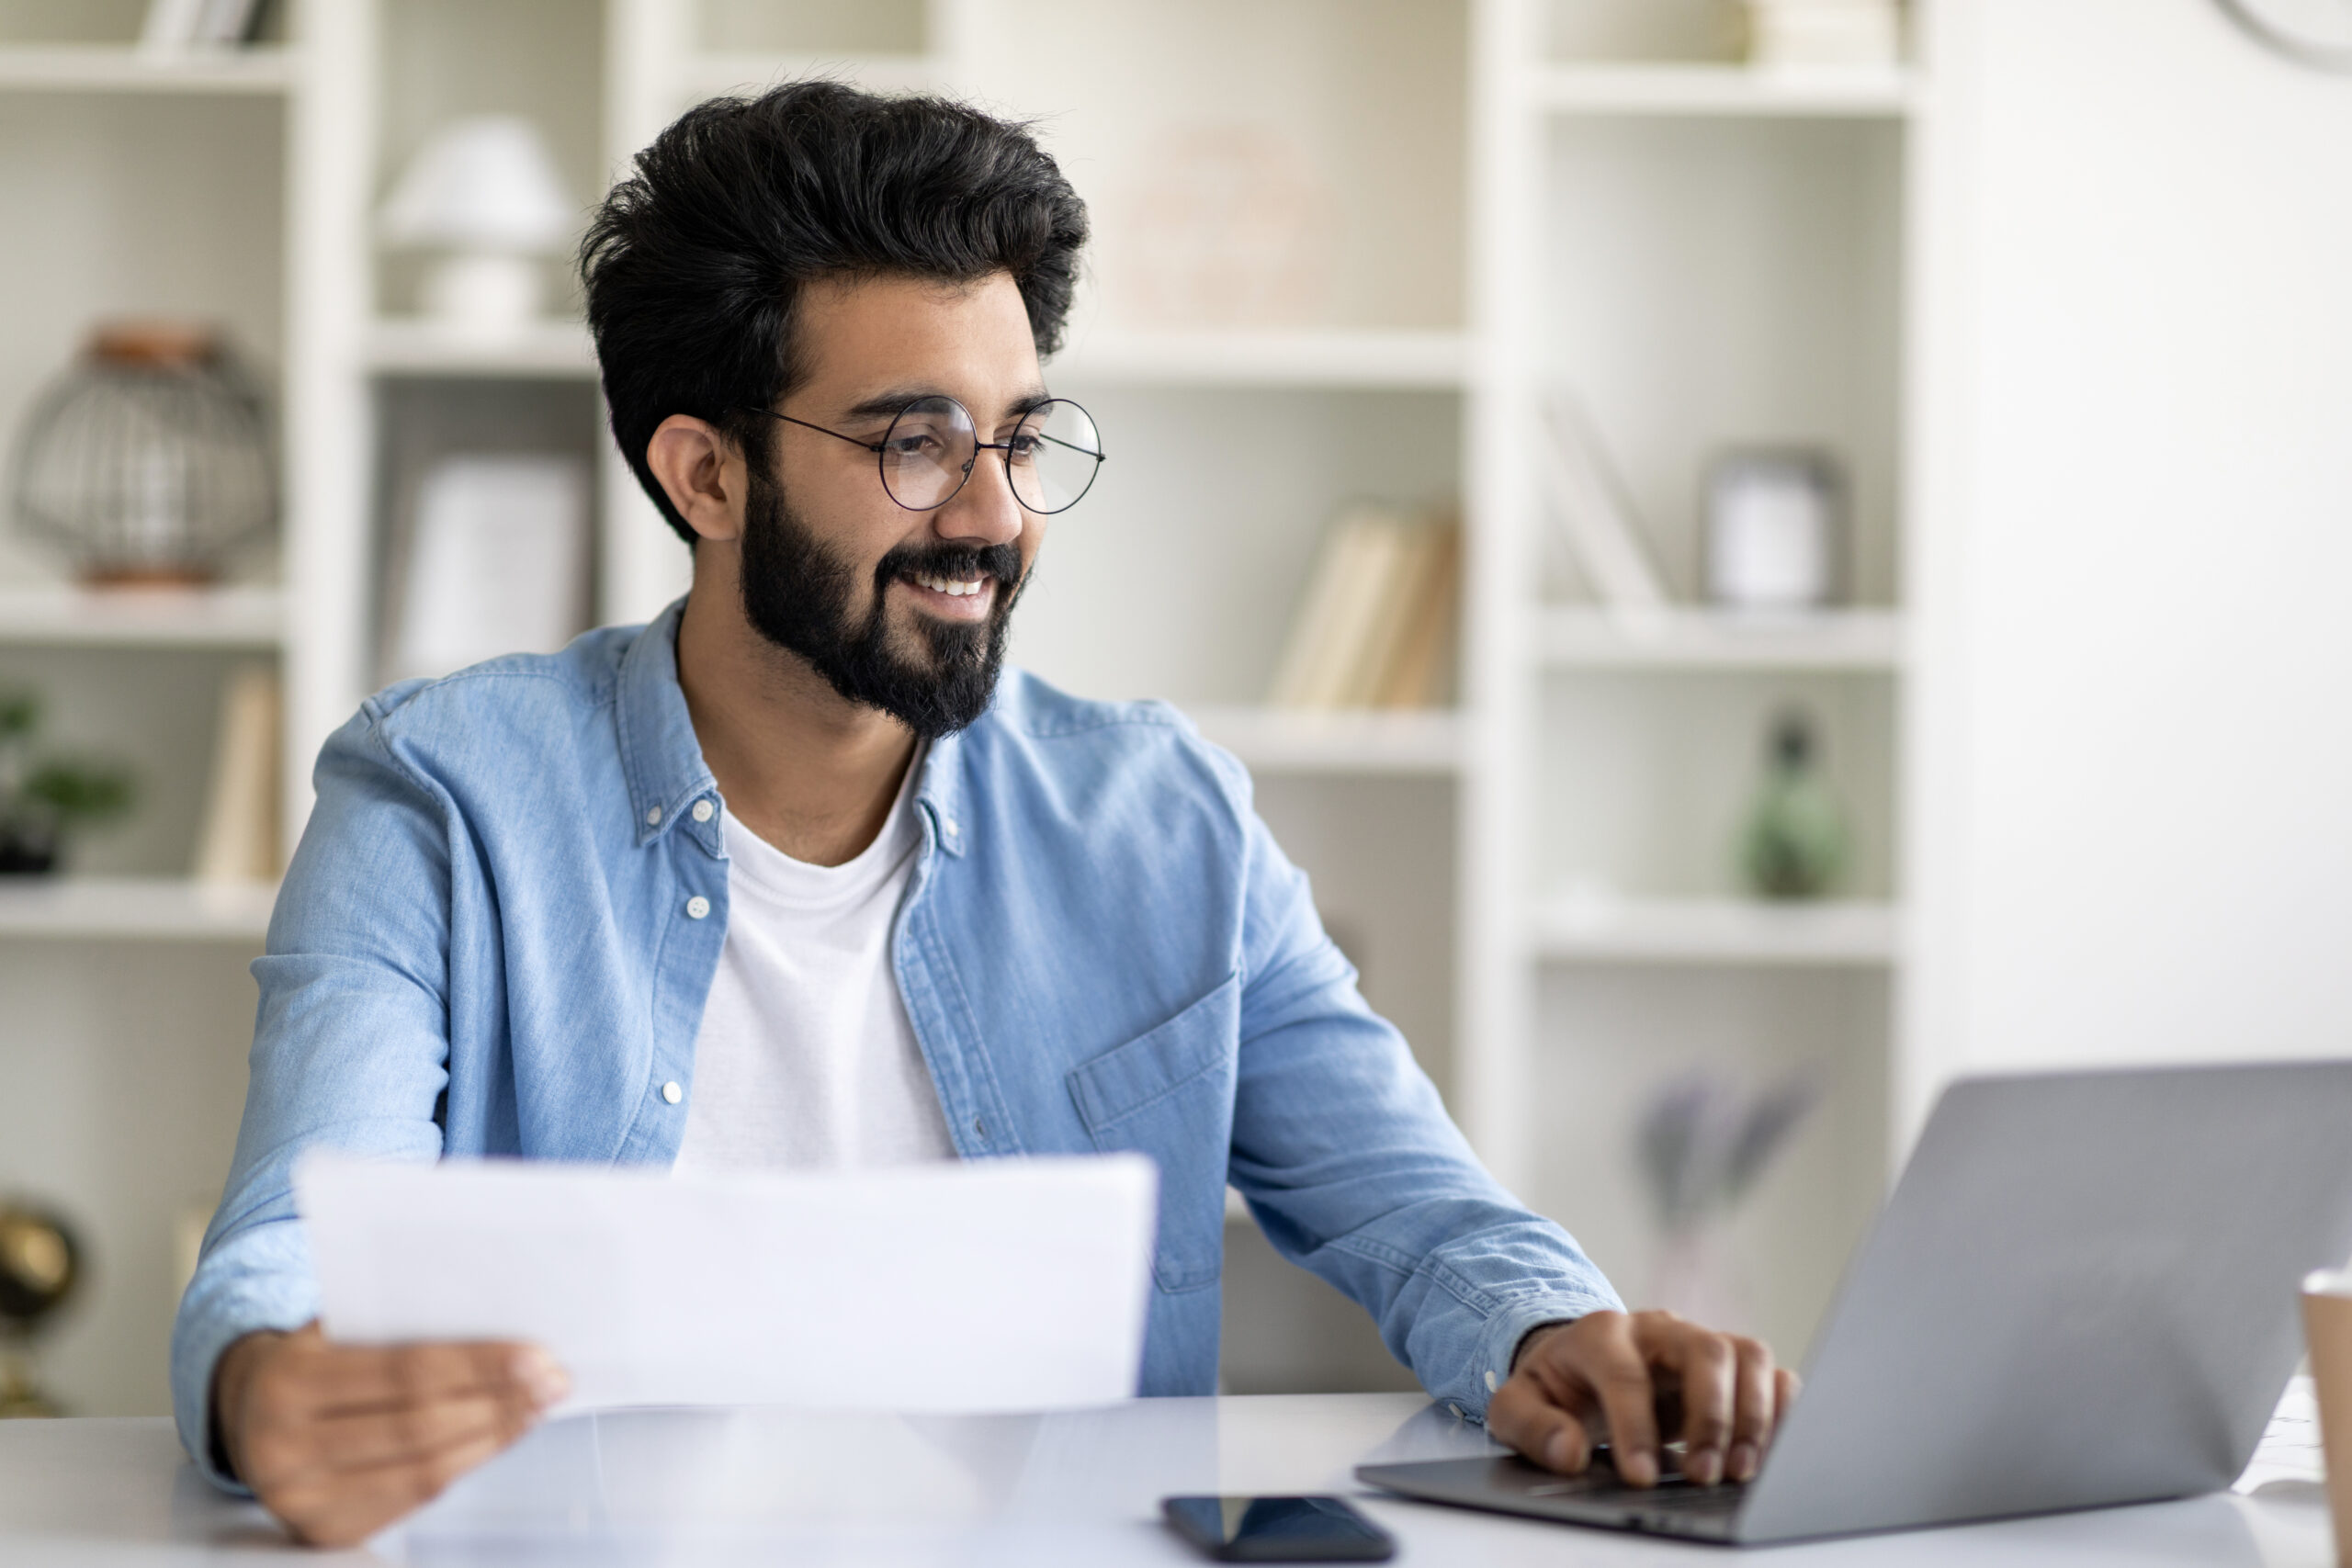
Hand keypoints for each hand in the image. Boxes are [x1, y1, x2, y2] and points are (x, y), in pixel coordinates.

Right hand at [212, 1321, 568, 1546]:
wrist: (246, 1413)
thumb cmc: (311, 1357)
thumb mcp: (335, 1327)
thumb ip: (397, 1326)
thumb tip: (497, 1322)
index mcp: (287, 1382)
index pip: (405, 1371)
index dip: (477, 1365)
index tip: (536, 1354)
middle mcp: (284, 1449)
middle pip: (419, 1425)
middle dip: (497, 1401)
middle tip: (553, 1381)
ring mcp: (302, 1500)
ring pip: (423, 1468)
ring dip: (493, 1436)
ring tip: (537, 1406)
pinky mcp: (324, 1531)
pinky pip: (413, 1497)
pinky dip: (466, 1464)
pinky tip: (499, 1437)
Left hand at [1487, 1309, 1796, 1487]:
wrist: (1577, 1367)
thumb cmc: (1554, 1389)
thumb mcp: (1515, 1407)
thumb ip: (1531, 1428)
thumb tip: (1568, 1452)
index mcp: (1599, 1333)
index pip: (1625, 1373)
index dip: (1635, 1426)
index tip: (1640, 1477)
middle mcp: (1657, 1330)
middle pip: (1703, 1351)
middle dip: (1710, 1416)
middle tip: (1703, 1476)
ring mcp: (1698, 1342)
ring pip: (1746, 1355)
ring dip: (1753, 1415)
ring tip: (1739, 1470)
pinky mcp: (1729, 1366)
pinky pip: (1771, 1373)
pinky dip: (1781, 1408)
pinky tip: (1771, 1449)